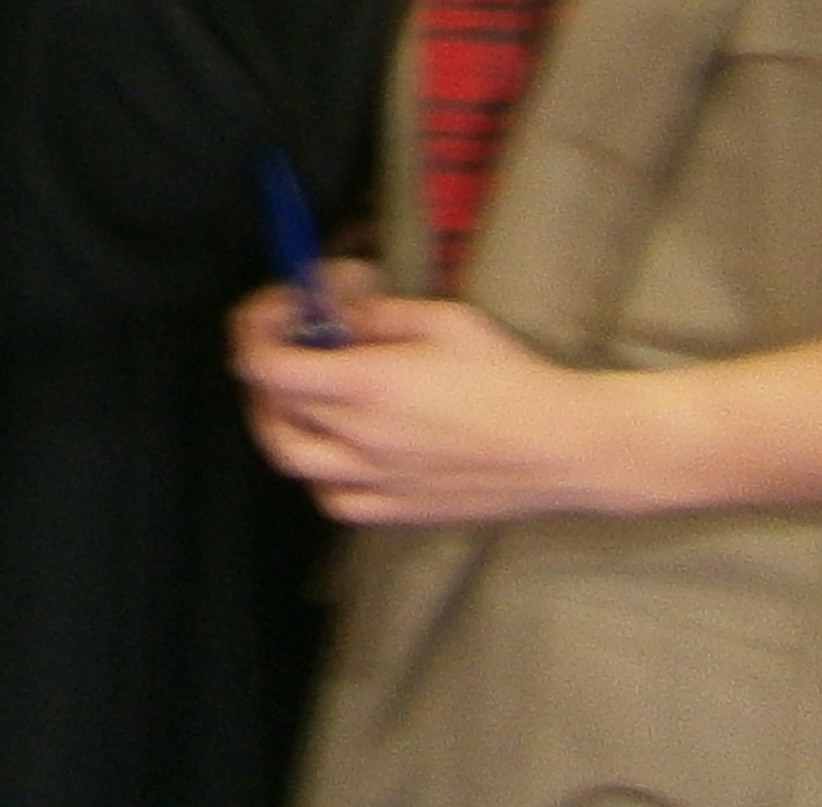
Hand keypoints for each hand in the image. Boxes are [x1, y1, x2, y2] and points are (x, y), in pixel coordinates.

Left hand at [231, 270, 660, 522]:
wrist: (566, 446)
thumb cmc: (512, 378)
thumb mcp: (443, 319)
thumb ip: (377, 315)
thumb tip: (337, 313)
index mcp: (368, 386)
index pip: (268, 367)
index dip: (254, 332)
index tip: (271, 312)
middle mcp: (363, 439)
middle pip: (272, 412)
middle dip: (263, 373)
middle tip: (283, 347)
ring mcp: (381, 480)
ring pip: (293, 461)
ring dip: (279, 424)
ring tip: (299, 397)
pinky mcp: (403, 509)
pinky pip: (336, 500)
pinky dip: (320, 474)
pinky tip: (338, 448)